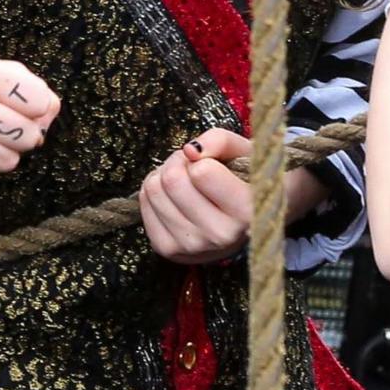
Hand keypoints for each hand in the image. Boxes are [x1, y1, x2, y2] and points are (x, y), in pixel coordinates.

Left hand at [135, 129, 330, 263]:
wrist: (239, 224)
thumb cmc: (242, 181)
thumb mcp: (243, 153)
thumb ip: (220, 141)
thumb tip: (189, 150)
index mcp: (247, 212)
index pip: (201, 172)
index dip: (203, 159)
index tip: (212, 164)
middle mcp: (220, 235)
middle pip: (172, 180)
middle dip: (178, 162)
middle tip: (192, 166)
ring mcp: (191, 246)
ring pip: (153, 190)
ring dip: (164, 175)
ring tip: (184, 181)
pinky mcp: (168, 249)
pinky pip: (143, 204)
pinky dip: (154, 192)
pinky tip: (173, 197)